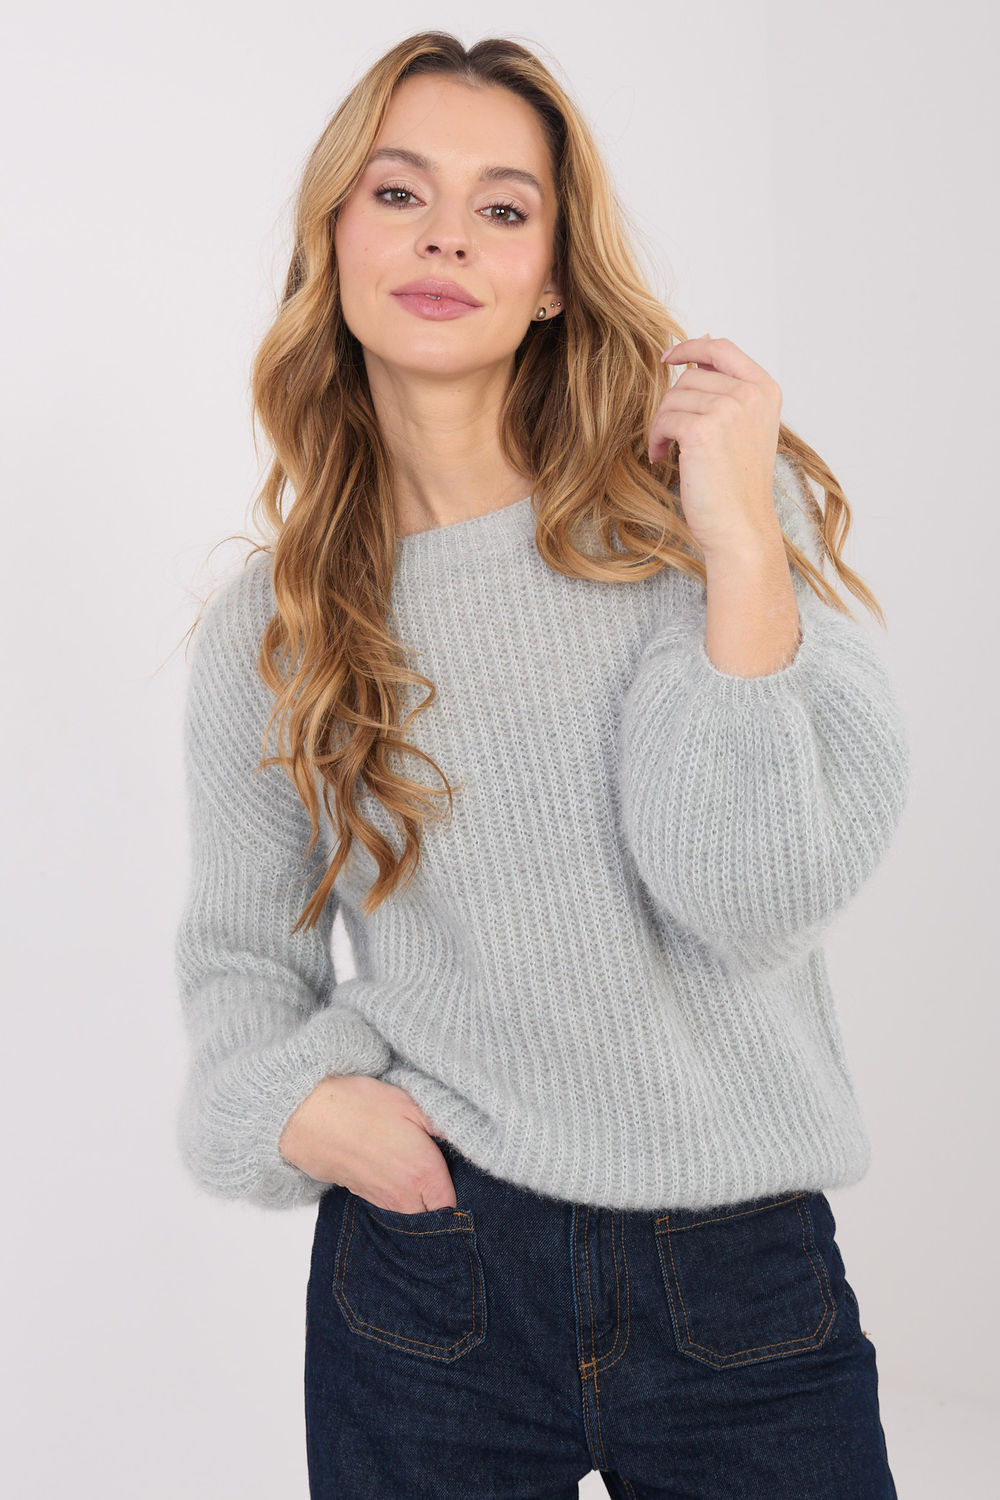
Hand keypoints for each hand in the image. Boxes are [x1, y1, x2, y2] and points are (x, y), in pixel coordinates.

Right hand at [278, 1074, 456, 1212]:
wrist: (309, 1118)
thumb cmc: (361, 1107)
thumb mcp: (411, 1103)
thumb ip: (446, 1124)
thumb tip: (473, 1136)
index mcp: (424, 1175)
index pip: (456, 1205)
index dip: (463, 1190)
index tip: (465, 1174)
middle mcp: (406, 1198)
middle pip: (436, 1215)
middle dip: (443, 1200)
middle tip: (447, 1173)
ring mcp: (384, 1202)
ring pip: (415, 1214)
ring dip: (422, 1200)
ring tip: (421, 1171)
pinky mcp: (365, 1198)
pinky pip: (395, 1208)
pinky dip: (402, 1197)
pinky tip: (398, 1170)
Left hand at [649, 334, 783, 556]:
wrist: (741, 526)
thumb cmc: (738, 485)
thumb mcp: (744, 429)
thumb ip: (728, 393)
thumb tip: (691, 360)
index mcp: (765, 390)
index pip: (722, 348)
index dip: (691, 347)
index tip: (668, 356)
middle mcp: (751, 395)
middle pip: (691, 375)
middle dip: (673, 404)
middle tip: (671, 436)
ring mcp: (729, 410)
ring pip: (673, 398)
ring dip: (662, 425)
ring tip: (667, 450)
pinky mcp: (703, 431)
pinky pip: (664, 420)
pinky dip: (656, 439)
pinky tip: (661, 458)